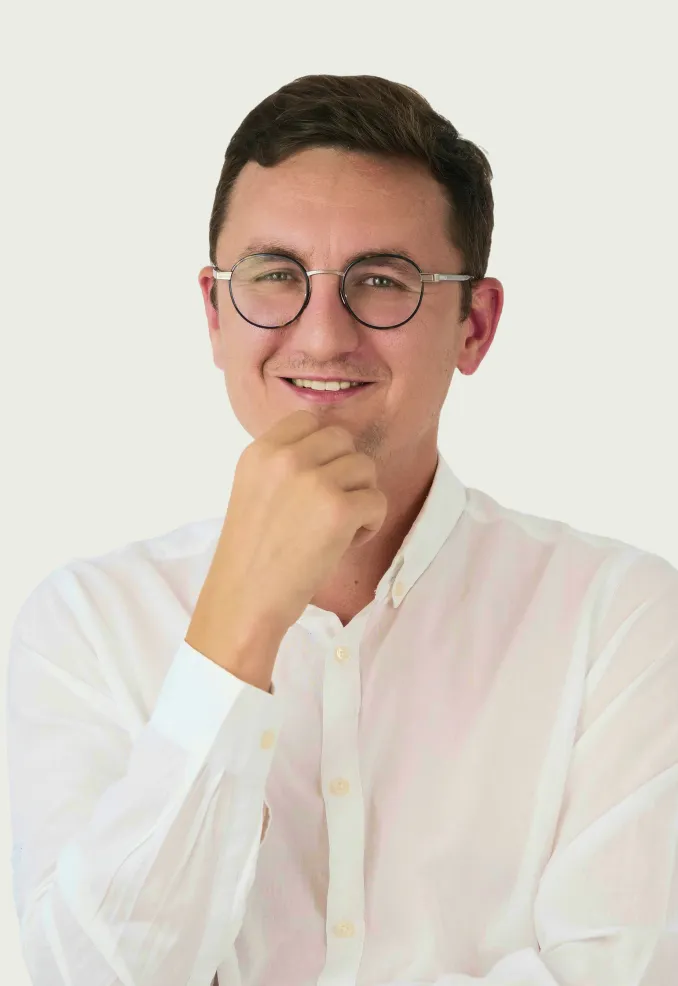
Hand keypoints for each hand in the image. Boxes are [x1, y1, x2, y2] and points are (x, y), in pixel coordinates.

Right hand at [186, 410, 387, 685]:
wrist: (245, 601)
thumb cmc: (252, 555)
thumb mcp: (253, 489)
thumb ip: (285, 464)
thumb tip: (332, 448)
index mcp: (260, 450)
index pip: (310, 420)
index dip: (324, 450)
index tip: (317, 481)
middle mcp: (286, 457)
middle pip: (343, 440)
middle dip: (346, 472)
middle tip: (329, 508)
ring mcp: (313, 480)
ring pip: (366, 468)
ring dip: (360, 498)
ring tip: (336, 528)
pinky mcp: (339, 508)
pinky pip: (377, 501)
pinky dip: (370, 524)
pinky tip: (345, 542)